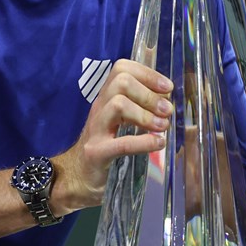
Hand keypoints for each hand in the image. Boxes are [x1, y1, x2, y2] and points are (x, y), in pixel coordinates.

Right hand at [52, 59, 172, 214]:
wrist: (77, 176)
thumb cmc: (104, 146)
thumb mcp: (119, 121)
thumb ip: (139, 107)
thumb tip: (167, 101)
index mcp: (106, 98)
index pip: (122, 69)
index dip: (147, 74)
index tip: (167, 88)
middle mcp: (99, 108)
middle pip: (121, 82)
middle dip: (149, 94)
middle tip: (166, 111)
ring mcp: (95, 130)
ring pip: (118, 105)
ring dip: (146, 115)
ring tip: (162, 126)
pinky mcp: (97, 153)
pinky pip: (121, 143)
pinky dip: (143, 142)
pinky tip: (158, 143)